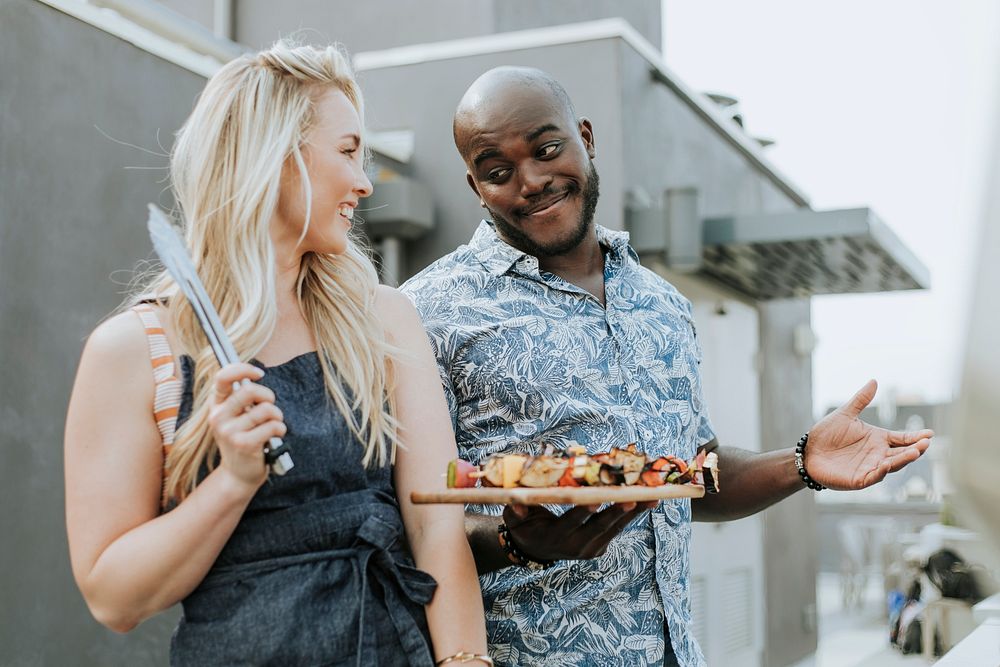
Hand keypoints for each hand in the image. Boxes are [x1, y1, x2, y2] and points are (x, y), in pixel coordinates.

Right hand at [207, 363, 285, 491]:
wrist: (238, 474)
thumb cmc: (242, 439)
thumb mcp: (235, 416)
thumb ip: (240, 397)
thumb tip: (255, 374)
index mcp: (216, 405)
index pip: (222, 377)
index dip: (242, 369)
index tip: (258, 373)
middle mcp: (218, 417)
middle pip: (249, 390)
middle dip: (268, 396)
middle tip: (270, 406)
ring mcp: (229, 431)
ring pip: (265, 409)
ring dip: (277, 416)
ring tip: (274, 425)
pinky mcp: (244, 444)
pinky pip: (273, 426)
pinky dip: (280, 429)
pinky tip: (275, 436)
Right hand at [502, 501, 656, 560]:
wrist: (535, 549)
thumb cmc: (525, 526)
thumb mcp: (514, 519)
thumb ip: (515, 510)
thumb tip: (517, 502)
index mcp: (555, 538)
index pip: (570, 523)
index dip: (582, 512)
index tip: (594, 500)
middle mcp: (575, 546)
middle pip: (600, 527)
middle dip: (617, 512)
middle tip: (634, 498)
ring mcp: (590, 549)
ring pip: (615, 528)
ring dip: (634, 512)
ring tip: (653, 497)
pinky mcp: (600, 548)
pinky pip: (618, 529)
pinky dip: (633, 514)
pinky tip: (649, 500)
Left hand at [805, 379, 932, 490]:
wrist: (807, 452)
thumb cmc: (826, 434)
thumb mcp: (845, 414)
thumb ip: (860, 400)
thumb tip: (874, 380)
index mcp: (878, 439)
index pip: (902, 438)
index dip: (916, 437)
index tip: (930, 433)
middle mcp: (878, 454)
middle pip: (902, 453)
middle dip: (915, 449)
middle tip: (925, 443)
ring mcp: (870, 467)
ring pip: (892, 465)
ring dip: (903, 460)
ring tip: (914, 452)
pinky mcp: (859, 479)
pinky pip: (873, 476)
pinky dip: (881, 472)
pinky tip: (887, 465)